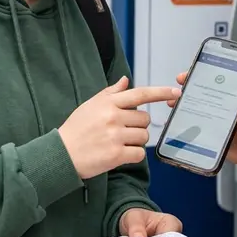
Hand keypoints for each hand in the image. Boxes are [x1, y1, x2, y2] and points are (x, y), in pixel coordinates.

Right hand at [58, 76, 180, 178]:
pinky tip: (119, 155)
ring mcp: (115, 136)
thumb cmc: (76, 129)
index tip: (175, 92)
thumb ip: (110, 93)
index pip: (140, 94)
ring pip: (144, 136)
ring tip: (118, 143)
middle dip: (137, 126)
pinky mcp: (116, 155)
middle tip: (120, 132)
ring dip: (135, 141)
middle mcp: (113, 117)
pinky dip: (132, 155)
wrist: (61, 154)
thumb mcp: (90, 105)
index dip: (160, 93)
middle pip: (145, 119)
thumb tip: (126, 80)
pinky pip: (139, 153)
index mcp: (108, 103)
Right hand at [167, 72, 236, 170]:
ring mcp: (218, 125)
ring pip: (198, 115)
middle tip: (176, 91)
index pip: (217, 85)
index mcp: (236, 101)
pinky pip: (200, 136)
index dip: (202, 78)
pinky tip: (180, 131)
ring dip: (184, 111)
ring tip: (173, 108)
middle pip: (203, 98)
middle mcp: (224, 111)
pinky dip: (189, 134)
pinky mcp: (215, 141)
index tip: (190, 75)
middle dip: (187, 92)